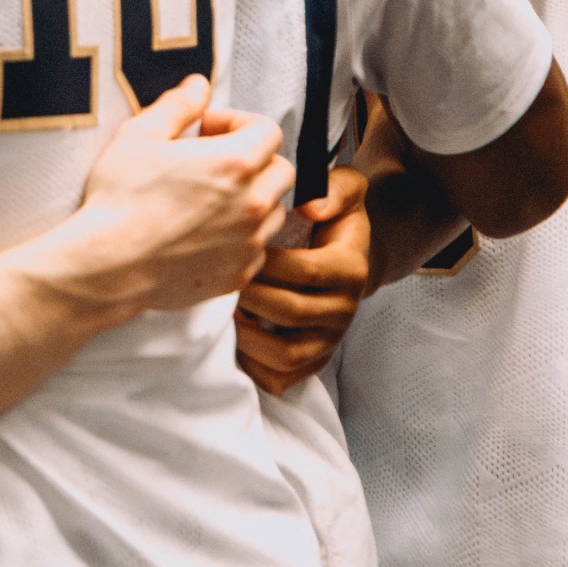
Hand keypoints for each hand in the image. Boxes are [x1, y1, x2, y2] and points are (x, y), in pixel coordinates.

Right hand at [49, 75, 293, 322]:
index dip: (238, 122)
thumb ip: (178, 106)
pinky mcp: (238, 274)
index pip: (268, 131)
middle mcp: (252, 204)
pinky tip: (204, 232)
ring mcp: (248, 243)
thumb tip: (199, 86)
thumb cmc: (119, 199)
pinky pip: (257, 249)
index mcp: (233, 163)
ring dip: (252, 198)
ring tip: (210, 199)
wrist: (107, 266)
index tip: (208, 131)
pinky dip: (241, 236)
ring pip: (273, 211)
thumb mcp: (139, 135)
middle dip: (253, 160)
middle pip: (280, 171)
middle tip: (213, 162)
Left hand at [236, 162, 375, 396]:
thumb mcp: (346, 190)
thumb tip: (310, 206)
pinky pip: (280, 378)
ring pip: (286, 354)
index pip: (303, 270)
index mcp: (350, 269)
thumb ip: (336, 188)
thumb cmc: (333, 219)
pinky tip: (231, 337)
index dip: (264, 261)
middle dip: (248, 294)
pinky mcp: (313, 363)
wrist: (346, 258)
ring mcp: (328, 341)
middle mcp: (344, 310)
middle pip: (289, 311)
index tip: (237, 245)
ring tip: (222, 308)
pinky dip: (252, 364)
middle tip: (217, 276)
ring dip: (247, 334)